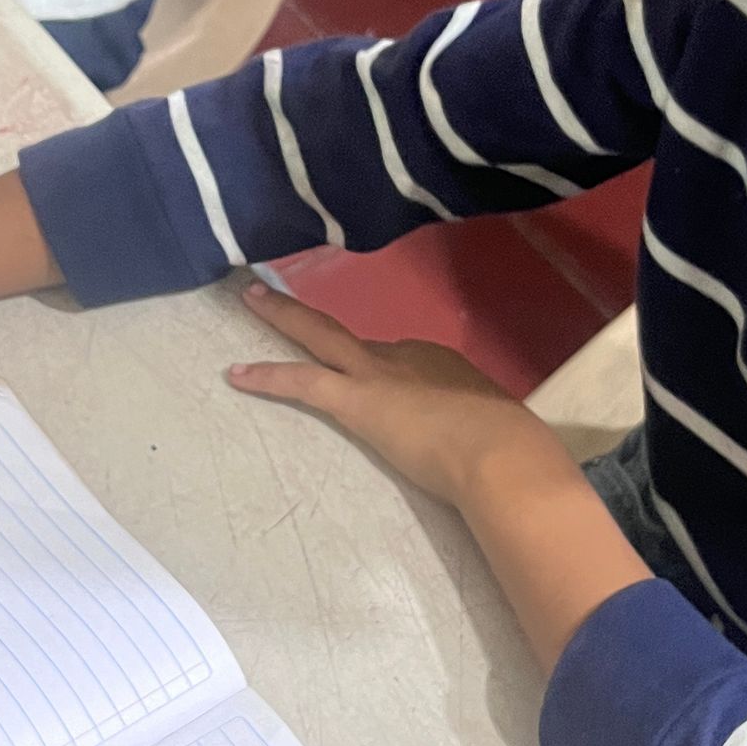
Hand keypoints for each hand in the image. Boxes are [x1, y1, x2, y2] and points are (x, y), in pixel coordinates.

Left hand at [228, 283, 531, 509]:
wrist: (501, 453)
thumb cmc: (510, 448)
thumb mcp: (496, 426)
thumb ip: (477, 427)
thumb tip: (488, 443)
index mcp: (439, 364)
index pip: (397, 360)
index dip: (374, 368)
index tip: (365, 379)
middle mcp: (405, 357)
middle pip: (347, 333)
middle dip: (310, 316)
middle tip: (272, 292)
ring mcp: (377, 374)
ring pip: (319, 337)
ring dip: (283, 318)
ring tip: (251, 299)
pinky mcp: (356, 399)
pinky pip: (303, 382)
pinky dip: (268, 376)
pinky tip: (236, 374)